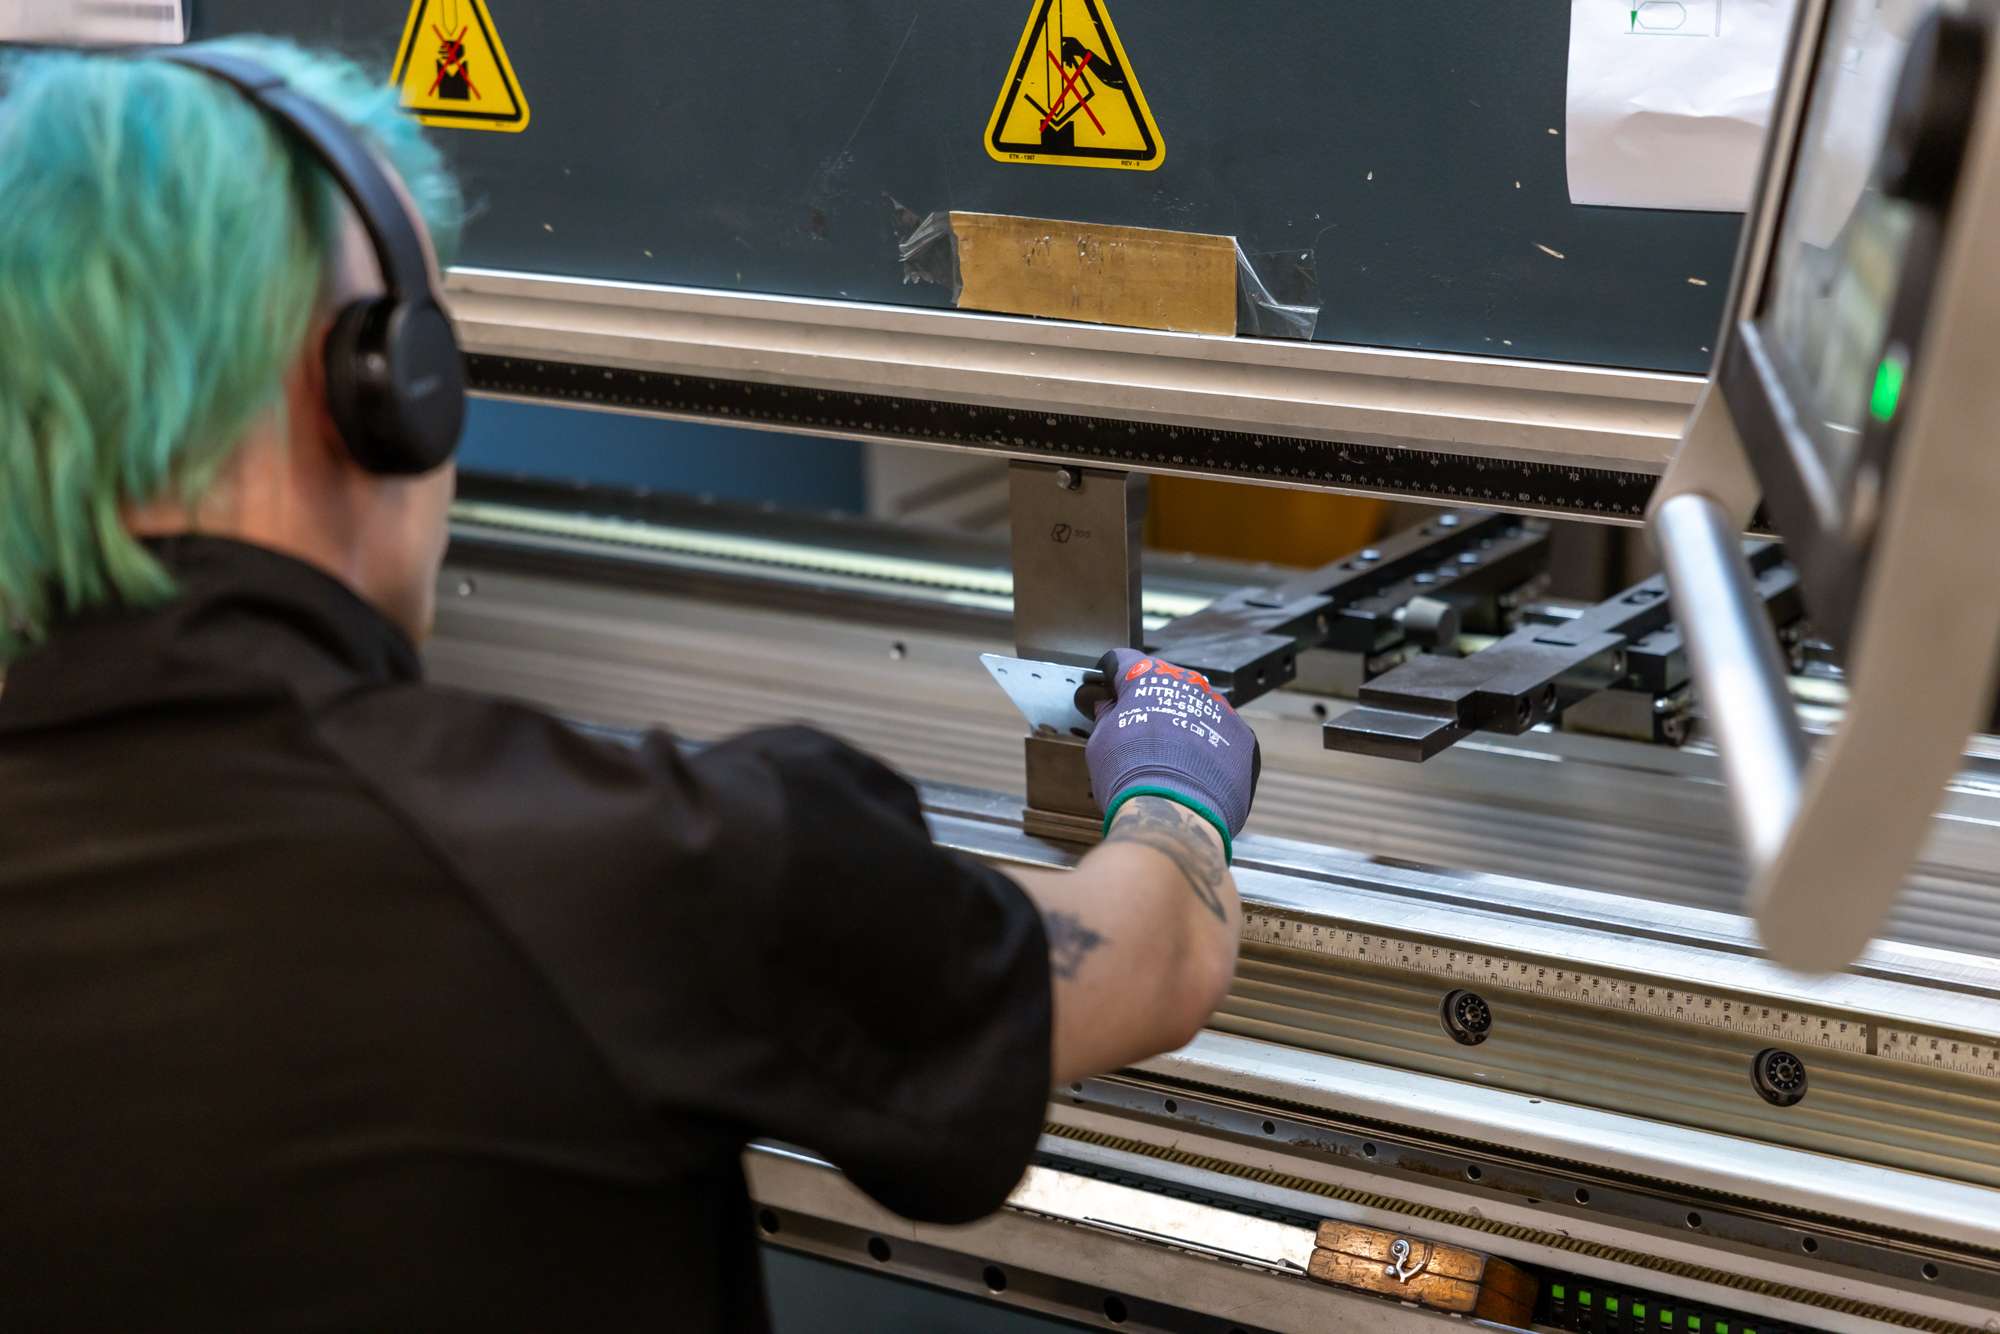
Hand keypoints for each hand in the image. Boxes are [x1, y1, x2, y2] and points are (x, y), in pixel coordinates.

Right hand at [1084, 648, 1260, 859]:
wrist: (1173, 813)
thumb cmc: (1129, 776)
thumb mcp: (1100, 742)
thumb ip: (1106, 716)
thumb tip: (1107, 705)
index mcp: (1147, 676)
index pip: (1125, 662)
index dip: (1114, 675)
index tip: (1110, 689)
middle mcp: (1189, 683)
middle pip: (1167, 684)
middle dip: (1154, 702)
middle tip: (1141, 733)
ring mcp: (1220, 708)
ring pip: (1198, 709)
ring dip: (1184, 725)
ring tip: (1171, 759)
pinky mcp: (1243, 737)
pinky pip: (1222, 736)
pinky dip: (1210, 749)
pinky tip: (1196, 772)